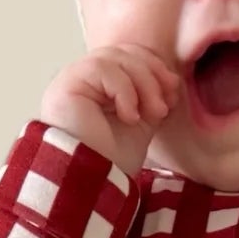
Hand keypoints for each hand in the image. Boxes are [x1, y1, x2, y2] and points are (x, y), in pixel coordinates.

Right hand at [40, 43, 182, 174]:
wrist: (95, 184)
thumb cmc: (112, 160)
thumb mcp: (142, 122)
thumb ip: (151, 96)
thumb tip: (170, 78)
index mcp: (100, 86)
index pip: (128, 56)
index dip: (154, 67)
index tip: (172, 93)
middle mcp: (83, 80)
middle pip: (123, 53)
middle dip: (152, 74)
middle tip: (164, 105)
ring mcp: (72, 80)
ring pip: (114, 57)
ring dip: (143, 83)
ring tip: (152, 113)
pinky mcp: (66, 85)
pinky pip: (102, 68)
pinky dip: (125, 91)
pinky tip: (129, 116)